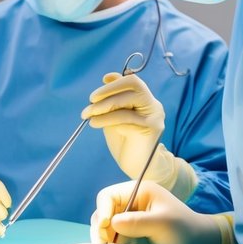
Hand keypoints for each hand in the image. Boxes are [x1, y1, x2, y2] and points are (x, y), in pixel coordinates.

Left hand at [81, 73, 197, 199]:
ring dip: (103, 108)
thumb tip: (107, 77)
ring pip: (126, 104)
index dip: (114, 83)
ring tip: (88, 116)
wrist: (138, 166)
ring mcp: (154, 117)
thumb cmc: (125, 141)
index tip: (96, 92)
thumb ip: (114, 99)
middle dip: (107, 93)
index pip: (133, 82)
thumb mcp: (116, 116)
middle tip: (90, 102)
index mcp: (145, 100)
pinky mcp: (151, 129)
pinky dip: (107, 120)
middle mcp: (153, 105)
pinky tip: (96, 124)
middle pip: (132, 87)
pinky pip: (125, 119)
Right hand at [91, 182, 233, 243]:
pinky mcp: (128, 234)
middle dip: (100, 227)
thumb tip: (112, 223)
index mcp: (138, 192)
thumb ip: (138, 222)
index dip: (103, 210)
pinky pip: (111, 237)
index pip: (108, 196)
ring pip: (104, 226)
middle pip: (102, 211)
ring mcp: (128, 219)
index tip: (107, 228)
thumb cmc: (185, 231)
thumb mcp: (164, 224)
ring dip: (102, 237)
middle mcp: (130, 203)